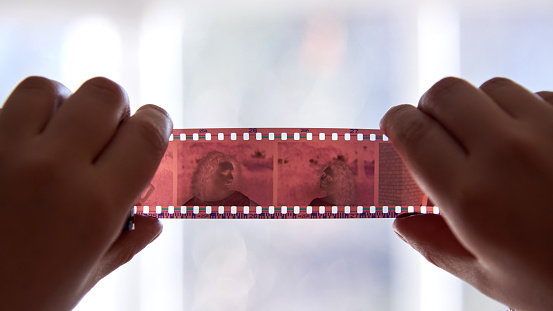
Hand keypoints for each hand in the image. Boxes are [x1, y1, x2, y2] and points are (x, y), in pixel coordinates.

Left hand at [0, 77, 171, 309]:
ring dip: (63, 105)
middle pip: (104, 93)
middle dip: (115, 109)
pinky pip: (5, 108)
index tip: (155, 126)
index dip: (159, 122)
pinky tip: (23, 149)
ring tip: (58, 134)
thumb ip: (127, 242)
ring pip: (49, 88)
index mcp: (96, 205)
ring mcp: (5, 152)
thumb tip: (153, 222)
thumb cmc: (23, 299)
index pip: (147, 133)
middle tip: (107, 134)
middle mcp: (54, 168)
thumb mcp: (85, 276)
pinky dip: (22, 119)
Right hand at [381, 77, 552, 309]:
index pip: (412, 131)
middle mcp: (506, 152)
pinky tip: (533, 144)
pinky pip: (540, 96)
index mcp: (471, 194)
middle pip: (447, 93)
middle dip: (431, 107)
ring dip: (480, 108)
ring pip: (493, 87)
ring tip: (489, 140)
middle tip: (435, 131)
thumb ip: (434, 244)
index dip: (395, 122)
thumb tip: (401, 221)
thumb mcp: (489, 276)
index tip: (394, 127)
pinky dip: (525, 112)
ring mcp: (550, 130)